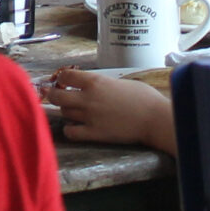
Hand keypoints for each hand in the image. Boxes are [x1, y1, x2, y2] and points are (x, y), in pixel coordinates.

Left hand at [43, 67, 175, 149]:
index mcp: (96, 82)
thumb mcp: (122, 82)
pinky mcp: (94, 133)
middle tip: (58, 96)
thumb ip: (105, 84)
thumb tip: (97, 86)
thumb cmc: (145, 98)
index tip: (64, 82)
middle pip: (57, 96)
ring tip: (73, 112)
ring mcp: (89, 116)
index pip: (66, 76)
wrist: (155, 119)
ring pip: (64, 112)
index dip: (62, 79)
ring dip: (65, 111)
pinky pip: (71, 132)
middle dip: (54, 95)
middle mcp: (88, 98)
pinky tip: (76, 128)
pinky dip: (70, 130)